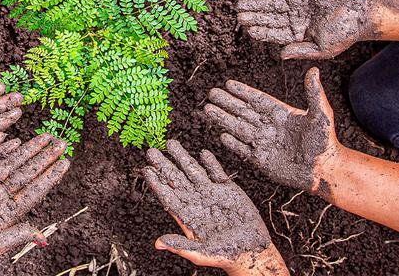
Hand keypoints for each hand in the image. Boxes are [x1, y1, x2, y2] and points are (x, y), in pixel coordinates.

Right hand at [0, 134, 70, 264]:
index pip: (35, 190)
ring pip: (10, 163)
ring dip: (26, 150)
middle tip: (60, 142)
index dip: (50, 176)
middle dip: (43, 157)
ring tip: (43, 137)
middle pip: (26, 173)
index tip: (65, 162)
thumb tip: (42, 237)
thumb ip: (18, 235)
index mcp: (7, 213)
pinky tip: (12, 139)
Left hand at [143, 141, 286, 274]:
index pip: (168, 196)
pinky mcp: (228, 190)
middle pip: (177, 180)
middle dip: (164, 165)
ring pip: (194, 172)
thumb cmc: (225, 255)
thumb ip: (180, 246)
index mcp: (187, 216)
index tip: (146, 170)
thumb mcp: (201, 253)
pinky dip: (211, 163)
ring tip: (171, 143)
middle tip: (152, 151)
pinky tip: (202, 153)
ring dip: (183, 158)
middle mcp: (197, 201)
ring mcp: (211, 193)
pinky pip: (217, 172)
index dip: (157, 183)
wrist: (252, 250)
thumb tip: (157, 243)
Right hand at [204, 68, 338, 194]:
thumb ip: (314, 93)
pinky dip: (232, 143)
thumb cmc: (325, 142)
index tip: (228, 84)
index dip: (243, 92)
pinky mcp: (261, 160)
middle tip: (211, 94)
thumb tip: (314, 70)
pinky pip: (243, 149)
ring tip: (207, 110)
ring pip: (239, 128)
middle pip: (243, 112)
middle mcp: (270, 127)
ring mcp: (264, 143)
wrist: (323, 171)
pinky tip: (221, 135)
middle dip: (227, 103)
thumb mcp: (320, 115)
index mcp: (281, 114)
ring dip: (224, 119)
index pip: (257, 100)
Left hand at [236, 0, 366, 59]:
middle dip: (254, 16)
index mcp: (297, 35)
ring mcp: (298, 4)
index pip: (274, 34)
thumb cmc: (344, 34)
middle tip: (238, 14)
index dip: (261, 31)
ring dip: (258, 3)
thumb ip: (301, 50)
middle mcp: (294, 19)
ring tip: (242, 2)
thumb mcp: (323, 48)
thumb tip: (281, 56)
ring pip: (273, 3)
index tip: (248, 30)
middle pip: (270, 17)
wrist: (360, 13)